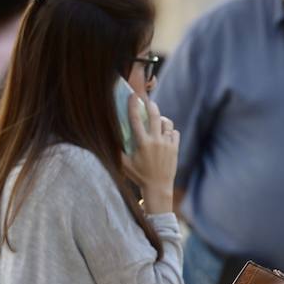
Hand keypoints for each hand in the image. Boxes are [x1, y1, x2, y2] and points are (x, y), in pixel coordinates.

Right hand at [121, 94, 178, 212]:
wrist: (158, 187)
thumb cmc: (138, 176)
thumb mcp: (124, 164)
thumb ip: (117, 150)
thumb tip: (108, 137)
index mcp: (142, 143)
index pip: (136, 120)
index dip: (133, 106)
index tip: (133, 96)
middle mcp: (155, 141)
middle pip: (154, 116)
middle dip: (151, 106)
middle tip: (148, 102)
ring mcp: (167, 144)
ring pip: (167, 123)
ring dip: (162, 120)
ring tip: (157, 121)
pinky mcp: (175, 148)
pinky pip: (174, 133)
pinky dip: (170, 131)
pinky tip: (165, 134)